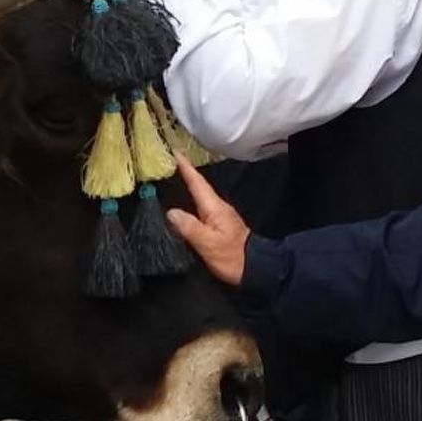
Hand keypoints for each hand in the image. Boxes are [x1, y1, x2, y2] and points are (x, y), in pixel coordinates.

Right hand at [166, 157, 250, 285]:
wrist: (255, 269)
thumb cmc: (233, 257)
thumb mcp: (208, 243)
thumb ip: (189, 227)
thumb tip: (171, 213)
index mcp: (214, 207)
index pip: (197, 182)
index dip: (185, 167)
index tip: (173, 151)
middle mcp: (217, 208)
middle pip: (197, 186)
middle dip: (183, 173)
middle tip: (166, 162)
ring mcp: (219, 216)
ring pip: (199, 196)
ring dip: (186, 186)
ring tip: (170, 180)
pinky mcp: (219, 225)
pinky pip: (200, 208)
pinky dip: (190, 201)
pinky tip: (182, 205)